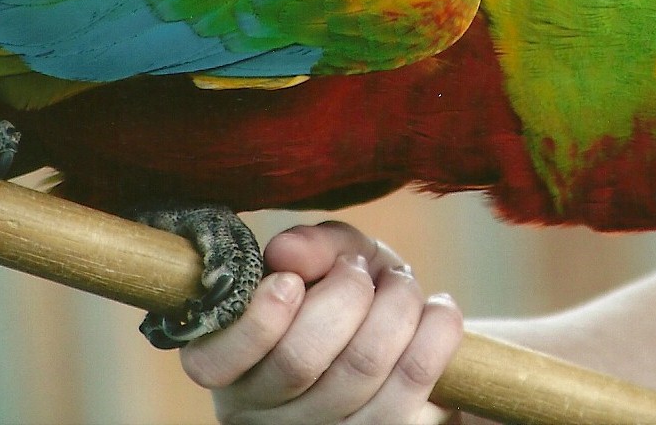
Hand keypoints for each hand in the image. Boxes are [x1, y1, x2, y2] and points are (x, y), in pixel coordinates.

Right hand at [180, 221, 463, 424]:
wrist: (410, 342)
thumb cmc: (350, 296)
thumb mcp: (327, 262)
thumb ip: (309, 248)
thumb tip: (285, 251)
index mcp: (233, 370)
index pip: (217, 361)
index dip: (258, 317)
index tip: (290, 281)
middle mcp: (270, 416)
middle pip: (300, 357)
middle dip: (346, 292)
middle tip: (360, 270)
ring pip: (364, 363)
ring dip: (397, 302)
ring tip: (402, 284)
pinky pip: (418, 375)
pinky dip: (437, 326)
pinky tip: (436, 312)